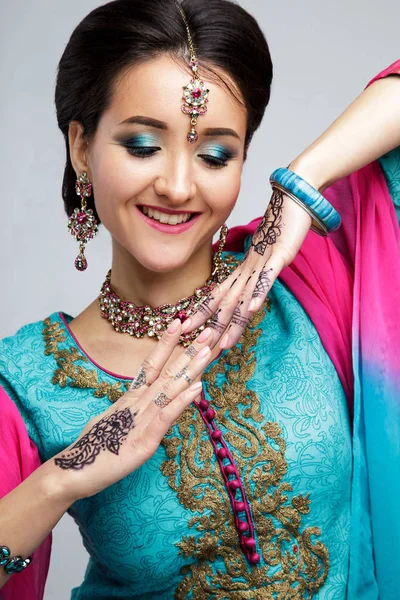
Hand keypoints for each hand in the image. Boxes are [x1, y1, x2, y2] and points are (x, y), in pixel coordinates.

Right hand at [50, 320, 212, 501]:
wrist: (72, 473)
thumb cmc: (94, 449)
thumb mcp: (115, 422)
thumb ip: (129, 409)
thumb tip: (140, 399)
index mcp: (130, 399)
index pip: (152, 364)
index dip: (166, 343)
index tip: (180, 323)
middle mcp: (136, 404)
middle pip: (166, 372)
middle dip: (188, 351)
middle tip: (208, 329)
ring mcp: (140, 421)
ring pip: (168, 389)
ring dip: (190, 368)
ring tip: (207, 349)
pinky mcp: (144, 442)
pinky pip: (165, 417)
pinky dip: (181, 402)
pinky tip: (197, 388)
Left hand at [182, 189, 311, 349]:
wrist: (293, 200)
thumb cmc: (281, 229)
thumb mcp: (265, 257)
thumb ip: (255, 274)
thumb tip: (247, 290)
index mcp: (243, 270)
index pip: (218, 295)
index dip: (202, 313)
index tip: (186, 331)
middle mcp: (247, 269)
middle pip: (227, 302)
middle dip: (212, 327)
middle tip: (198, 347)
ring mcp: (262, 264)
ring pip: (243, 296)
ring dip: (233, 321)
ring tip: (223, 343)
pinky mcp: (279, 258)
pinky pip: (266, 279)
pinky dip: (258, 295)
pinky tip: (251, 310)